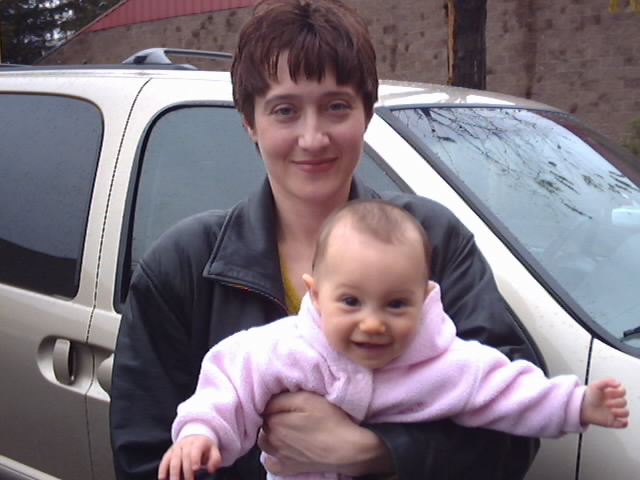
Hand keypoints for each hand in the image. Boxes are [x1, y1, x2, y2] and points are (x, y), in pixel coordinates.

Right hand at [158, 435, 220, 479]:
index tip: (196, 469)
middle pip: (184, 456)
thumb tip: (211, 469)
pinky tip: (163, 478)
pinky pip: (165, 460)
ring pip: (173, 459)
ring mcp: (176, 447)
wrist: (194, 437)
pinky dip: (163, 469)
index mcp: (199, 442)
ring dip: (174, 472)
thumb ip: (215, 460)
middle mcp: (186, 443)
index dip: (195, 459)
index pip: (196, 450)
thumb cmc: (205, 448)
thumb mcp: (214, 450)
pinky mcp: (169, 452)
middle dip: (186, 471)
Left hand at [257, 391, 392, 475]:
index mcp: (275, 422)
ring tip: (285, 428)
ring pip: (263, 441)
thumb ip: (282, 398)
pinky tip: (281, 448)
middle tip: (289, 412)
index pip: (266, 407)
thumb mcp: (307, 399)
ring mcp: (279, 456)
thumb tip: (268, 401)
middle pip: (264, 423)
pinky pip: (270, 463)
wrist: (347, 450)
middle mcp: (272, 440)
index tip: (287, 400)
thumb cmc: (330, 421)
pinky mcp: (288, 468)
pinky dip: (271, 456)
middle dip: (272, 416)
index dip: (276, 401)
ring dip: (270, 434)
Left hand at [581, 378, 628, 427]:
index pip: (622, 391)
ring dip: (620, 412)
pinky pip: (623, 423)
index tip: (610, 392)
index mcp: (612, 393)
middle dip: (616, 402)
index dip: (618, 392)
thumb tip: (618, 383)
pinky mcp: (613, 421)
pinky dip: (623, 423)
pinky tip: (616, 419)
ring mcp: (615, 412)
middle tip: (606, 403)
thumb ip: (607, 381)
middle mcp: (614, 402)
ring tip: (611, 411)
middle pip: (624, 402)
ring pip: (625, 412)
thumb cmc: (588, 396)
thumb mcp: (595, 385)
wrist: (580, 407)